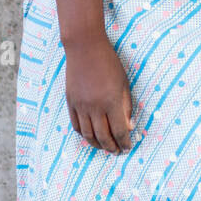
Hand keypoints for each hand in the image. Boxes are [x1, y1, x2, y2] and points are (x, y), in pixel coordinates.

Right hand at [63, 31, 135, 152]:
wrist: (85, 48)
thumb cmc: (109, 63)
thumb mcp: (124, 83)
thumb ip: (126, 106)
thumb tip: (129, 127)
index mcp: (111, 101)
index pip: (119, 131)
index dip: (124, 143)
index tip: (128, 148)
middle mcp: (95, 107)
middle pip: (103, 137)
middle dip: (111, 147)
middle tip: (117, 152)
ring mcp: (81, 105)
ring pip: (88, 134)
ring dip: (97, 145)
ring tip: (105, 148)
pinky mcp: (71, 102)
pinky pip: (76, 125)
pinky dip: (83, 134)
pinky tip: (90, 137)